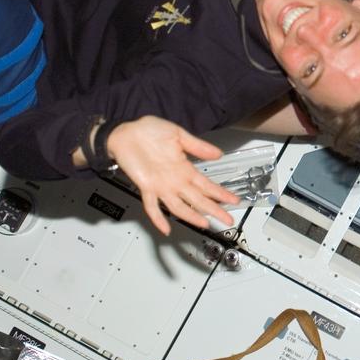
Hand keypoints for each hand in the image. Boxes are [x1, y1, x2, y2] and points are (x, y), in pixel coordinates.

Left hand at [105, 116, 240, 234]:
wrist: (125, 132)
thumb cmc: (149, 131)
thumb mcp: (179, 135)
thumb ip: (198, 146)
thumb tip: (217, 153)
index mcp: (184, 168)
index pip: (207, 185)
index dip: (221, 194)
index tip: (233, 200)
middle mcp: (175, 180)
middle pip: (198, 199)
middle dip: (214, 209)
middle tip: (227, 219)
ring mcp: (161, 186)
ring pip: (179, 206)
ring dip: (192, 216)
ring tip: (205, 224)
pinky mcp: (146, 187)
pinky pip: (152, 207)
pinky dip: (158, 219)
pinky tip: (165, 229)